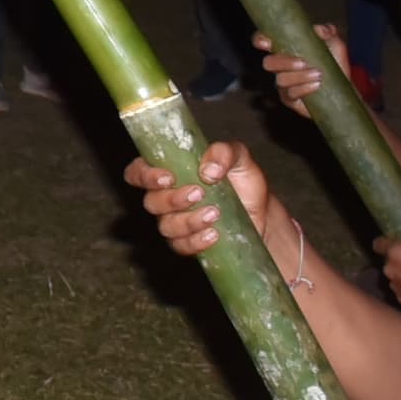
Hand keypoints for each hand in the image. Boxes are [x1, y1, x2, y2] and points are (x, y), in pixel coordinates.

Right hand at [124, 137, 281, 261]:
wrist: (262, 214)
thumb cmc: (243, 182)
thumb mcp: (240, 159)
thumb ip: (224, 153)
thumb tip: (208, 170)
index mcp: (171, 170)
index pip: (138, 172)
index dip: (144, 175)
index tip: (167, 177)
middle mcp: (167, 197)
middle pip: (151, 202)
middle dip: (173, 199)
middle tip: (199, 193)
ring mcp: (176, 222)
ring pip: (166, 226)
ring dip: (188, 221)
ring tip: (214, 214)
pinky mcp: (188, 243)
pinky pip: (181, 246)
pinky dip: (196, 241)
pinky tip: (214, 234)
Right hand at [254, 24, 353, 115]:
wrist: (344, 87)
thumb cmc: (335, 62)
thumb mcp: (335, 43)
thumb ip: (327, 31)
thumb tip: (319, 30)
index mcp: (285, 48)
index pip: (263, 41)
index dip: (260, 40)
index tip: (266, 43)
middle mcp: (280, 66)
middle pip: (268, 63)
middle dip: (283, 62)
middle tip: (303, 63)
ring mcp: (284, 83)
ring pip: (280, 80)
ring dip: (299, 77)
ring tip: (318, 74)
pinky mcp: (290, 99)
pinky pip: (290, 94)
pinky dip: (304, 88)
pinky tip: (317, 85)